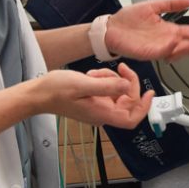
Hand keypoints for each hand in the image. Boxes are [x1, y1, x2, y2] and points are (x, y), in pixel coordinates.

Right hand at [32, 64, 152, 127]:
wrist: (38, 94)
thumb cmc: (56, 91)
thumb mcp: (84, 84)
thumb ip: (107, 86)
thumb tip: (127, 86)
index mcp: (102, 113)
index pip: (131, 119)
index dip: (143, 108)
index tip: (149, 93)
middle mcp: (102, 113)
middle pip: (127, 101)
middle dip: (125, 83)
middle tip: (120, 68)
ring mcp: (97, 107)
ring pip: (117, 92)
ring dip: (111, 79)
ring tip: (95, 73)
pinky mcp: (93, 100)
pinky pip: (107, 89)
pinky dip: (103, 79)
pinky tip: (91, 75)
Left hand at [106, 0, 188, 61]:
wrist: (111, 29)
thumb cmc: (128, 20)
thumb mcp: (152, 6)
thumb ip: (170, 4)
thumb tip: (187, 1)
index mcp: (169, 30)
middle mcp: (167, 40)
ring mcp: (159, 48)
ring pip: (180, 50)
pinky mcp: (150, 52)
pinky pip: (164, 51)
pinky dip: (172, 48)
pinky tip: (177, 41)